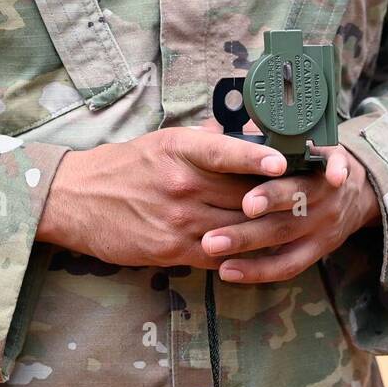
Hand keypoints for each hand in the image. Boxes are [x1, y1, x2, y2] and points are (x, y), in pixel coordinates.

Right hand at [36, 128, 288, 268]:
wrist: (76, 200)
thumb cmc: (123, 166)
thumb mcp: (161, 142)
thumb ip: (203, 141)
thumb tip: (239, 131)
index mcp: (179, 150)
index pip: (224, 151)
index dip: (256, 156)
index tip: (282, 159)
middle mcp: (181, 184)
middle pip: (241, 192)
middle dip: (277, 196)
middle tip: (311, 193)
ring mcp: (177, 219)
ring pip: (236, 227)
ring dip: (266, 228)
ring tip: (297, 223)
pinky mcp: (171, 249)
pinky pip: (218, 254)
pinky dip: (242, 253)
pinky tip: (262, 251)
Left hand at [197, 121, 380, 284]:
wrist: (358, 192)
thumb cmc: (314, 159)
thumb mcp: (303, 138)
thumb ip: (268, 133)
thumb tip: (221, 125)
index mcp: (319, 161)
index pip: (301, 171)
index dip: (277, 185)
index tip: (252, 192)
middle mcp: (323, 194)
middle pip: (290, 204)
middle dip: (256, 215)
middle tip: (219, 226)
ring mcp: (322, 225)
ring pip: (284, 238)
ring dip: (246, 243)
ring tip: (212, 246)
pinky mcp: (317, 250)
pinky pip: (288, 265)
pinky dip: (258, 271)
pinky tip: (227, 271)